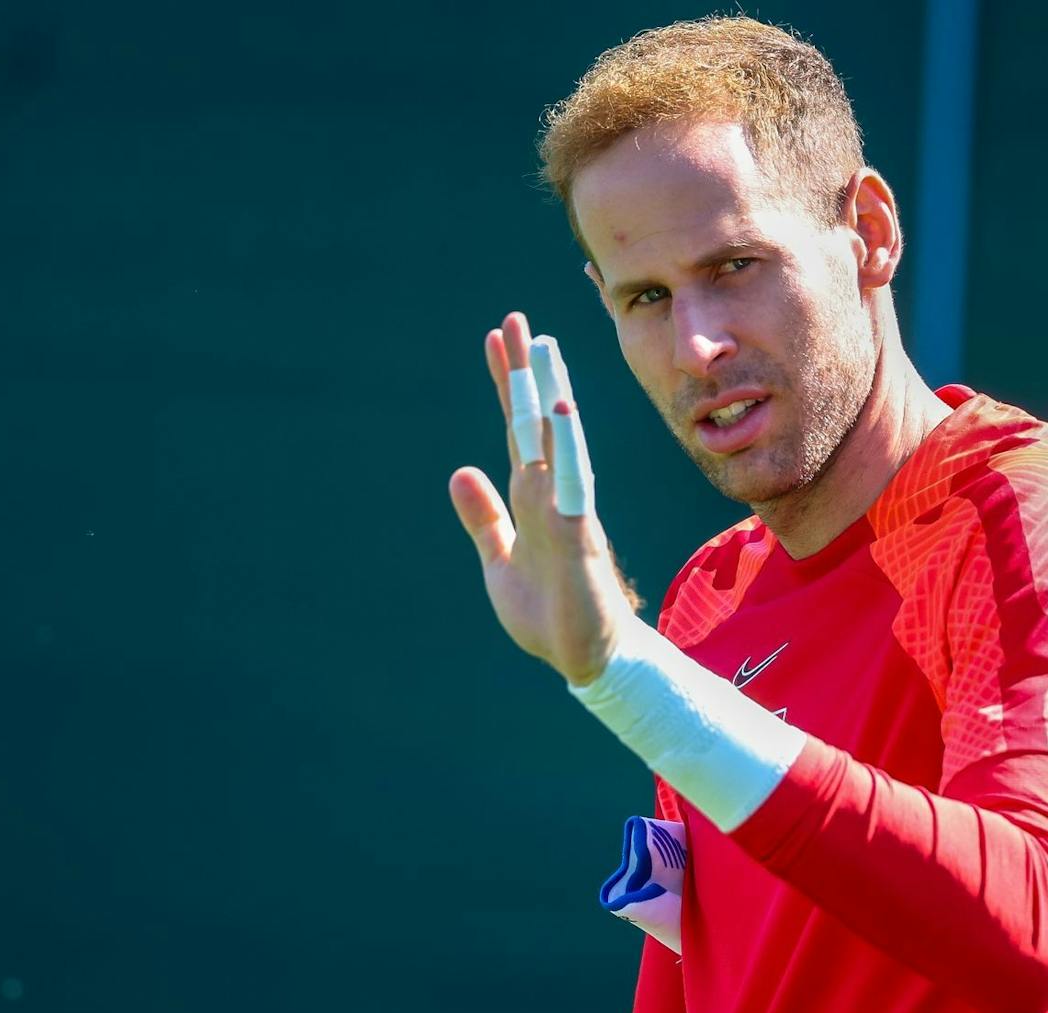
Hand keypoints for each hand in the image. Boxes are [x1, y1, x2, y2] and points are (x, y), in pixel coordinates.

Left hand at [448, 312, 636, 685]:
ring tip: (540, 347)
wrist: (587, 657)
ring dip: (547, 391)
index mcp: (532, 496)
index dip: (505, 385)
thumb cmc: (550, 612)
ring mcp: (567, 507)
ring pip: (557, 438)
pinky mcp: (578, 532)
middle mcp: (552, 491)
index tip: (496, 339)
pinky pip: (573, 479)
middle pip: (535, 419)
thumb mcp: (500, 559)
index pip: (516, 429)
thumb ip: (483, 517)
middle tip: (515, 319)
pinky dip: (565, 443)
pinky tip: (558, 410)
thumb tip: (460, 471)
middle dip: (524, 370)